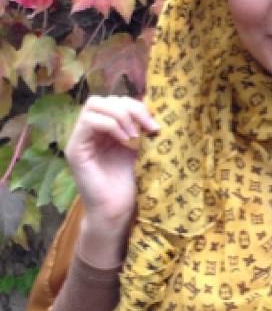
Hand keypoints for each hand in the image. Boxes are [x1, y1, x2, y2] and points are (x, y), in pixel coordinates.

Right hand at [65, 96, 159, 265]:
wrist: (119, 212)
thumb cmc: (132, 185)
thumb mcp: (142, 151)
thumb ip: (143, 130)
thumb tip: (158, 111)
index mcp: (107, 130)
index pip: (117, 101)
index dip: (137, 106)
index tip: (155, 125)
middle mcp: (91, 132)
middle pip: (106, 99)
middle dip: (131, 108)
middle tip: (148, 128)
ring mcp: (80, 139)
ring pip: (94, 105)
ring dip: (120, 115)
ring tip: (135, 136)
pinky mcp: (75, 150)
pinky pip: (88, 122)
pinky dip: (110, 125)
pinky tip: (125, 140)